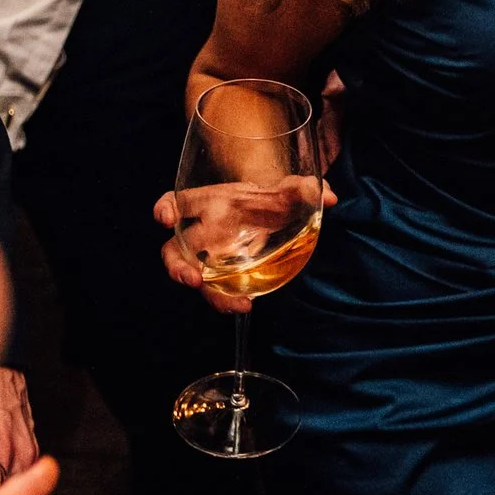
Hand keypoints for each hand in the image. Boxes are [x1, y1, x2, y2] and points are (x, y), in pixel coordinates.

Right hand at [156, 178, 337, 314]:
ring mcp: (211, 257)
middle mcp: (203, 232)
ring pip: (194, 276)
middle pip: (175, 249)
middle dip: (177, 266)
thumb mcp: (287, 191)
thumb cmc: (271, 200)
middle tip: (192, 279)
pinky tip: (245, 304)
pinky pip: (217, 290)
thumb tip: (329, 197)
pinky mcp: (224, 276)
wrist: (274, 216)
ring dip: (207, 292)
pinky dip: (227, 299)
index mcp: (209, 203)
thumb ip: (305, 190)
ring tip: (230, 304)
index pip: (177, 202)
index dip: (165, 209)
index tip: (165, 218)